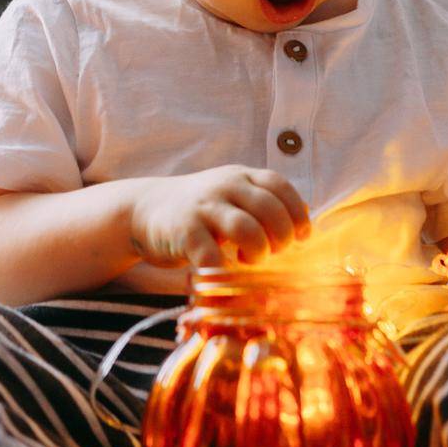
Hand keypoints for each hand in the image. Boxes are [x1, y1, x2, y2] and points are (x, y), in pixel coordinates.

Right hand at [129, 165, 311, 269]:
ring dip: (257, 251)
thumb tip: (303, 226)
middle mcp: (225, 186)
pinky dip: (225, 270)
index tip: (301, 237)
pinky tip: (224, 270)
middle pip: (270, 208)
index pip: (281, 186)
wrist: (144, 210)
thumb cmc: (199, 211)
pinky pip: (212, 255)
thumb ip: (261, 205)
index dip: (297, 213)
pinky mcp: (184, 231)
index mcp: (241, 176)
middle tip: (274, 253)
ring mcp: (204, 207)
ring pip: (247, 228)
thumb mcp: (231, 196)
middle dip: (281, 237)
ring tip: (250, 260)